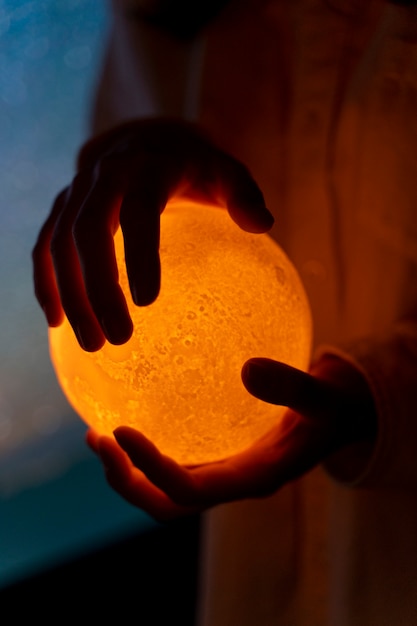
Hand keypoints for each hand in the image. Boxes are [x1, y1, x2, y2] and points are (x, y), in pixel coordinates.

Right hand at [32, 118, 273, 351]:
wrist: (146, 138)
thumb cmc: (194, 167)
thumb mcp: (226, 173)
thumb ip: (243, 195)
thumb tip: (263, 224)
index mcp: (148, 168)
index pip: (140, 211)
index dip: (140, 254)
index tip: (148, 303)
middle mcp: (104, 176)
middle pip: (89, 232)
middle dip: (99, 288)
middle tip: (118, 338)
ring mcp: (77, 192)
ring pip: (60, 244)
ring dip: (72, 296)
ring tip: (94, 344)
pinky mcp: (62, 208)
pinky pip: (45, 247)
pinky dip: (47, 284)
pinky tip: (57, 322)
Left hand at [86, 355, 377, 520]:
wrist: (337, 422)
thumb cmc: (331, 410)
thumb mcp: (324, 396)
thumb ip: (293, 386)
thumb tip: (249, 369)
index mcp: (253, 478)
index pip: (190, 490)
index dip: (151, 469)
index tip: (120, 430)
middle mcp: (231, 484)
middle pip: (166, 504)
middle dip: (126, 482)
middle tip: (96, 439)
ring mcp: (221, 473)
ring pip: (163, 491)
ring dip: (126, 471)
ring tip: (97, 434)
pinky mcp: (216, 457)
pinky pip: (172, 463)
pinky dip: (142, 453)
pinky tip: (126, 417)